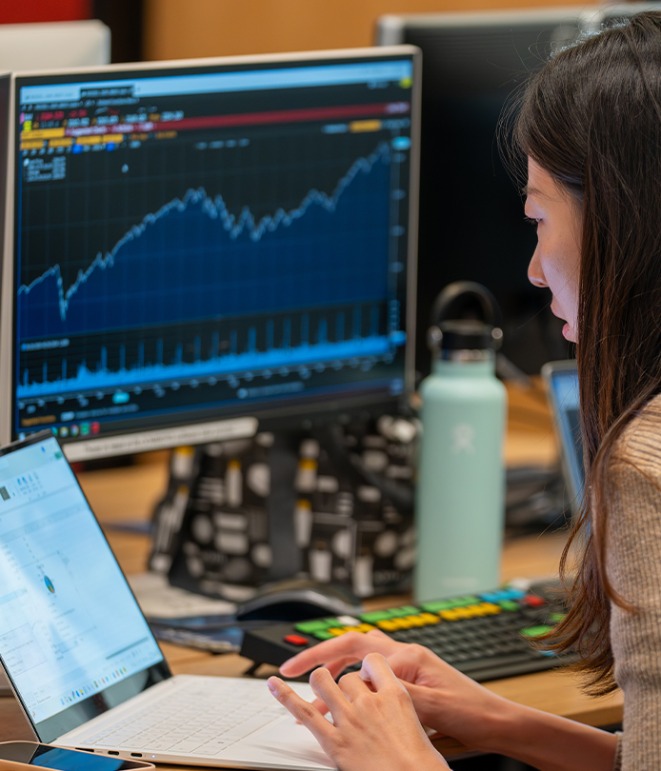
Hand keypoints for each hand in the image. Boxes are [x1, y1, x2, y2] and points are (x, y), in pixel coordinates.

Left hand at [268, 652, 449, 770]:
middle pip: (347, 676)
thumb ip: (401, 713)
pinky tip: (275, 684)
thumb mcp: (419, 728)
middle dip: (343, 684)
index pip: (372, 661)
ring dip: (319, 683)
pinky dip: (285, 696)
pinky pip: (305, 711)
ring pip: (324, 682)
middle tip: (344, 698)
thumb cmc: (423, 767)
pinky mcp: (334, 741)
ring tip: (318, 686)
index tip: (364, 671)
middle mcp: (370, 702)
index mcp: (395, 696)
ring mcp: (350, 719)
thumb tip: (396, 716)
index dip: (365, 665)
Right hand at [278, 629, 509, 751]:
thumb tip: (361, 689)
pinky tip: (348, 691)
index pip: (354, 652)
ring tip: (316, 682)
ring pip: (362, 653)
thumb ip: (395, 695)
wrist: (496, 720)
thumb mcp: (431, 708)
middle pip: (353, 643)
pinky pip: (374, 668)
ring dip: (337, 663)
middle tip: (293, 668)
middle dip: (321, 654)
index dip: (321, 662)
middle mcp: (406, 654)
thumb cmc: (471, 712)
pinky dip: (355, 675)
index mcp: (408, 657)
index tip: (297, 675)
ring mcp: (409, 663)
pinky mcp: (412, 676)